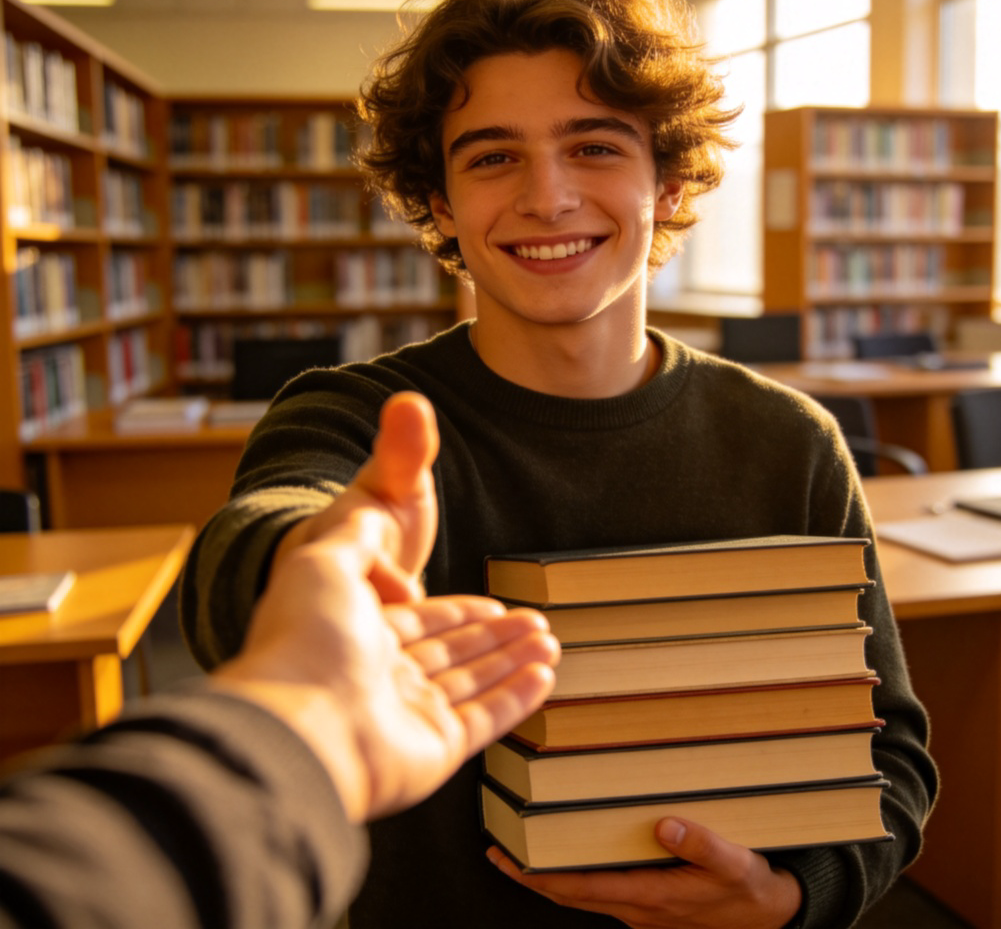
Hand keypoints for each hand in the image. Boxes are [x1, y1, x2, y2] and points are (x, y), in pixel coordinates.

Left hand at [214, 392, 560, 821]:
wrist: (292, 717)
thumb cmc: (305, 627)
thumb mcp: (340, 533)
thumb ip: (386, 469)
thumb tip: (407, 408)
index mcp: (358, 628)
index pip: (418, 618)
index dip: (456, 610)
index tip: (492, 603)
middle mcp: (380, 673)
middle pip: (450, 652)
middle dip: (495, 635)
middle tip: (538, 620)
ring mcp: (405, 715)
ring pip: (473, 683)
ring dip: (513, 661)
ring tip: (550, 640)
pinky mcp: (429, 750)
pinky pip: (483, 719)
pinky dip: (517, 699)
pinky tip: (545, 675)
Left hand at [487, 816, 801, 928]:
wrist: (771, 915)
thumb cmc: (748, 889)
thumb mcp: (734, 864)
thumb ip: (701, 844)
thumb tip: (664, 824)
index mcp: (649, 897)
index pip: (578, 889)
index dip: (537, 877)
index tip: (506, 858)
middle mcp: (636, 908)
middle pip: (568, 894)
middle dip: (530, 877)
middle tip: (497, 851)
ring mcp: (640, 909)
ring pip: (583, 893)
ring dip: (550, 876)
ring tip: (525, 848)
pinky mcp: (648, 903)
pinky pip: (601, 890)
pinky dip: (576, 875)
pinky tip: (572, 852)